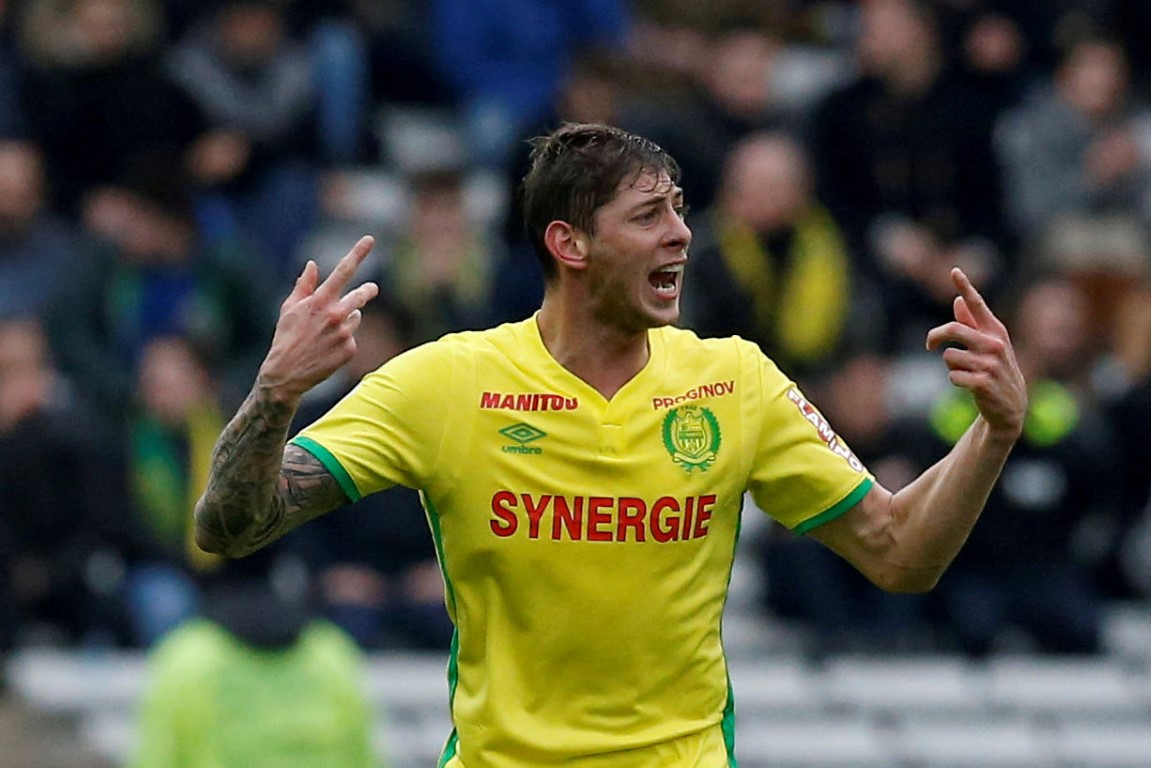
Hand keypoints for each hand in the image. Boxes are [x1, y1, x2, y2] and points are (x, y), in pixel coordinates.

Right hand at [257, 236, 379, 402]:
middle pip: (361, 295)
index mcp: (320, 301)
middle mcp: (336, 315)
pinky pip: (353, 337)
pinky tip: (328, 349)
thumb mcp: (289, 308)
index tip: (370, 239)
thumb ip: (303, 285)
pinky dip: (344, 340)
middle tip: (371, 288)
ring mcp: (345, 333)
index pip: (343, 271)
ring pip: (356, 317)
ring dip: (347, 319)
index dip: (357, 253)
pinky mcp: (350, 349)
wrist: (286, 374)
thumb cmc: (285, 338)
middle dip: (368, 290)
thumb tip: (312, 264)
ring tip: (326, 332)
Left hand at [926, 268, 1026, 439]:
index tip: (954, 270)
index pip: (978, 305)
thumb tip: (957, 301)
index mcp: (996, 331)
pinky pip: (952, 376)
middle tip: (929, 345)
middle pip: (953, 329)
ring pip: (949, 357)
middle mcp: (995, 344)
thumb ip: (972, 324)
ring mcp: (990, 364)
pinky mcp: (983, 383)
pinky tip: (969, 386)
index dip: (965, 287)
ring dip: (950, 366)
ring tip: (966, 373)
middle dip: (935, 337)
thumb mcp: (987, 346)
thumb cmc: (995, 369)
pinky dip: (954, 381)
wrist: (1011, 406)